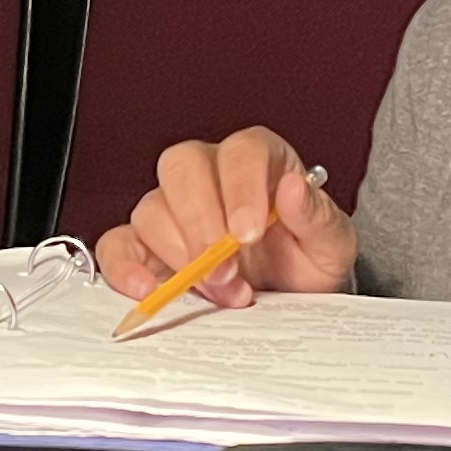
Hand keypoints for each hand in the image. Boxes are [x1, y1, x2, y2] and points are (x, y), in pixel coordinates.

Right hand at [94, 129, 357, 309]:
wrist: (294, 298)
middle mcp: (210, 176)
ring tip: (220, 290)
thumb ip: (317, 216)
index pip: (239, 151)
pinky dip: (124, 266)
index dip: (239, 188)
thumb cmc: (308, 260)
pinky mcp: (148, 247)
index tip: (248, 231)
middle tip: (226, 267)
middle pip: (182, 168)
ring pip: (152, 209)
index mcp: (257, 160)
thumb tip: (294, 188)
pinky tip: (147, 289)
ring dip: (181, 257)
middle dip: (201, 223)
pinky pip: (118, 244)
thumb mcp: (332, 244)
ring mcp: (174, 209)